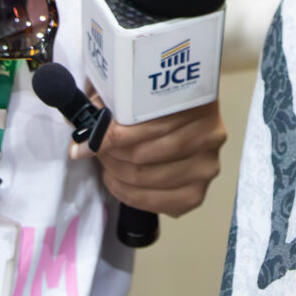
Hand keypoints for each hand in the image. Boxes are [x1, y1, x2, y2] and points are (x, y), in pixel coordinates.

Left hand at [90, 95, 226, 216]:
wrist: (187, 119)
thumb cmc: (161, 104)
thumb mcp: (142, 92)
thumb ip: (117, 105)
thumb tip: (84, 136)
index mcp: (200, 105)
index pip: (149, 124)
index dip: (113, 133)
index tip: (90, 137)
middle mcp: (210, 137)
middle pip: (144, 155)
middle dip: (112, 154)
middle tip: (96, 149)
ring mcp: (206, 168)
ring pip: (146, 179)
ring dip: (116, 173)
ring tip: (105, 162)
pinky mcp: (196, 194)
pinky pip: (153, 202)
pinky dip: (128, 194)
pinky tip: (117, 180)